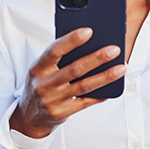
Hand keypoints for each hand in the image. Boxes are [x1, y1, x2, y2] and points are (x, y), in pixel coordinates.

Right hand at [10, 28, 125, 138]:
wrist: (28, 116)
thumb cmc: (41, 84)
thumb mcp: (41, 69)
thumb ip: (59, 58)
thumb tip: (89, 44)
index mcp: (38, 68)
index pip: (54, 51)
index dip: (71, 40)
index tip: (89, 31)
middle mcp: (44, 84)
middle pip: (75, 69)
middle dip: (96, 58)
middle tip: (114, 49)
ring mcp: (53, 100)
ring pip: (84, 86)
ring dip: (104, 76)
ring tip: (121, 68)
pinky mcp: (62, 113)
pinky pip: (86, 103)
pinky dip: (100, 94)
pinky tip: (113, 86)